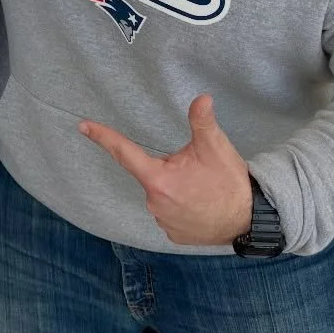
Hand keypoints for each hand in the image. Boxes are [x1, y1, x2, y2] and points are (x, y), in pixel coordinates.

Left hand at [80, 95, 253, 245]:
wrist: (250, 220)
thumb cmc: (230, 182)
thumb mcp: (215, 147)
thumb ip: (202, 121)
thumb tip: (201, 98)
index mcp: (158, 179)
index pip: (124, 153)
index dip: (103, 137)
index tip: (83, 126)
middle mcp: (154, 203)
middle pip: (152, 174)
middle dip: (170, 169)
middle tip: (199, 172)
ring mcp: (163, 221)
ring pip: (161, 195)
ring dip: (176, 189)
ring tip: (204, 190)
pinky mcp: (173, 235)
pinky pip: (170, 213)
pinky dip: (182, 206)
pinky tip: (201, 206)